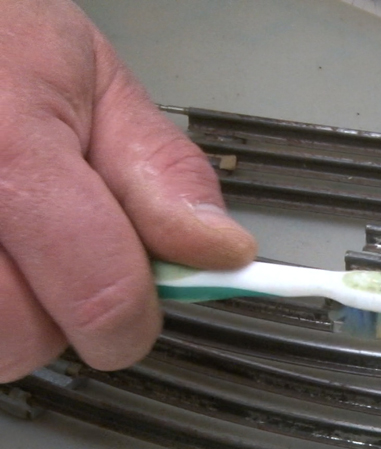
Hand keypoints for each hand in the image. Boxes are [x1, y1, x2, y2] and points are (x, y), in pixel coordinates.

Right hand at [0, 0, 255, 382]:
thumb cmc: (0, 40)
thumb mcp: (97, 82)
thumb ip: (161, 172)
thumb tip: (219, 251)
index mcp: (11, 146)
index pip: (98, 291)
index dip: (133, 319)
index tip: (140, 312)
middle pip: (23, 337)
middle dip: (59, 315)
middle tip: (61, 255)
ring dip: (10, 313)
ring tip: (16, 243)